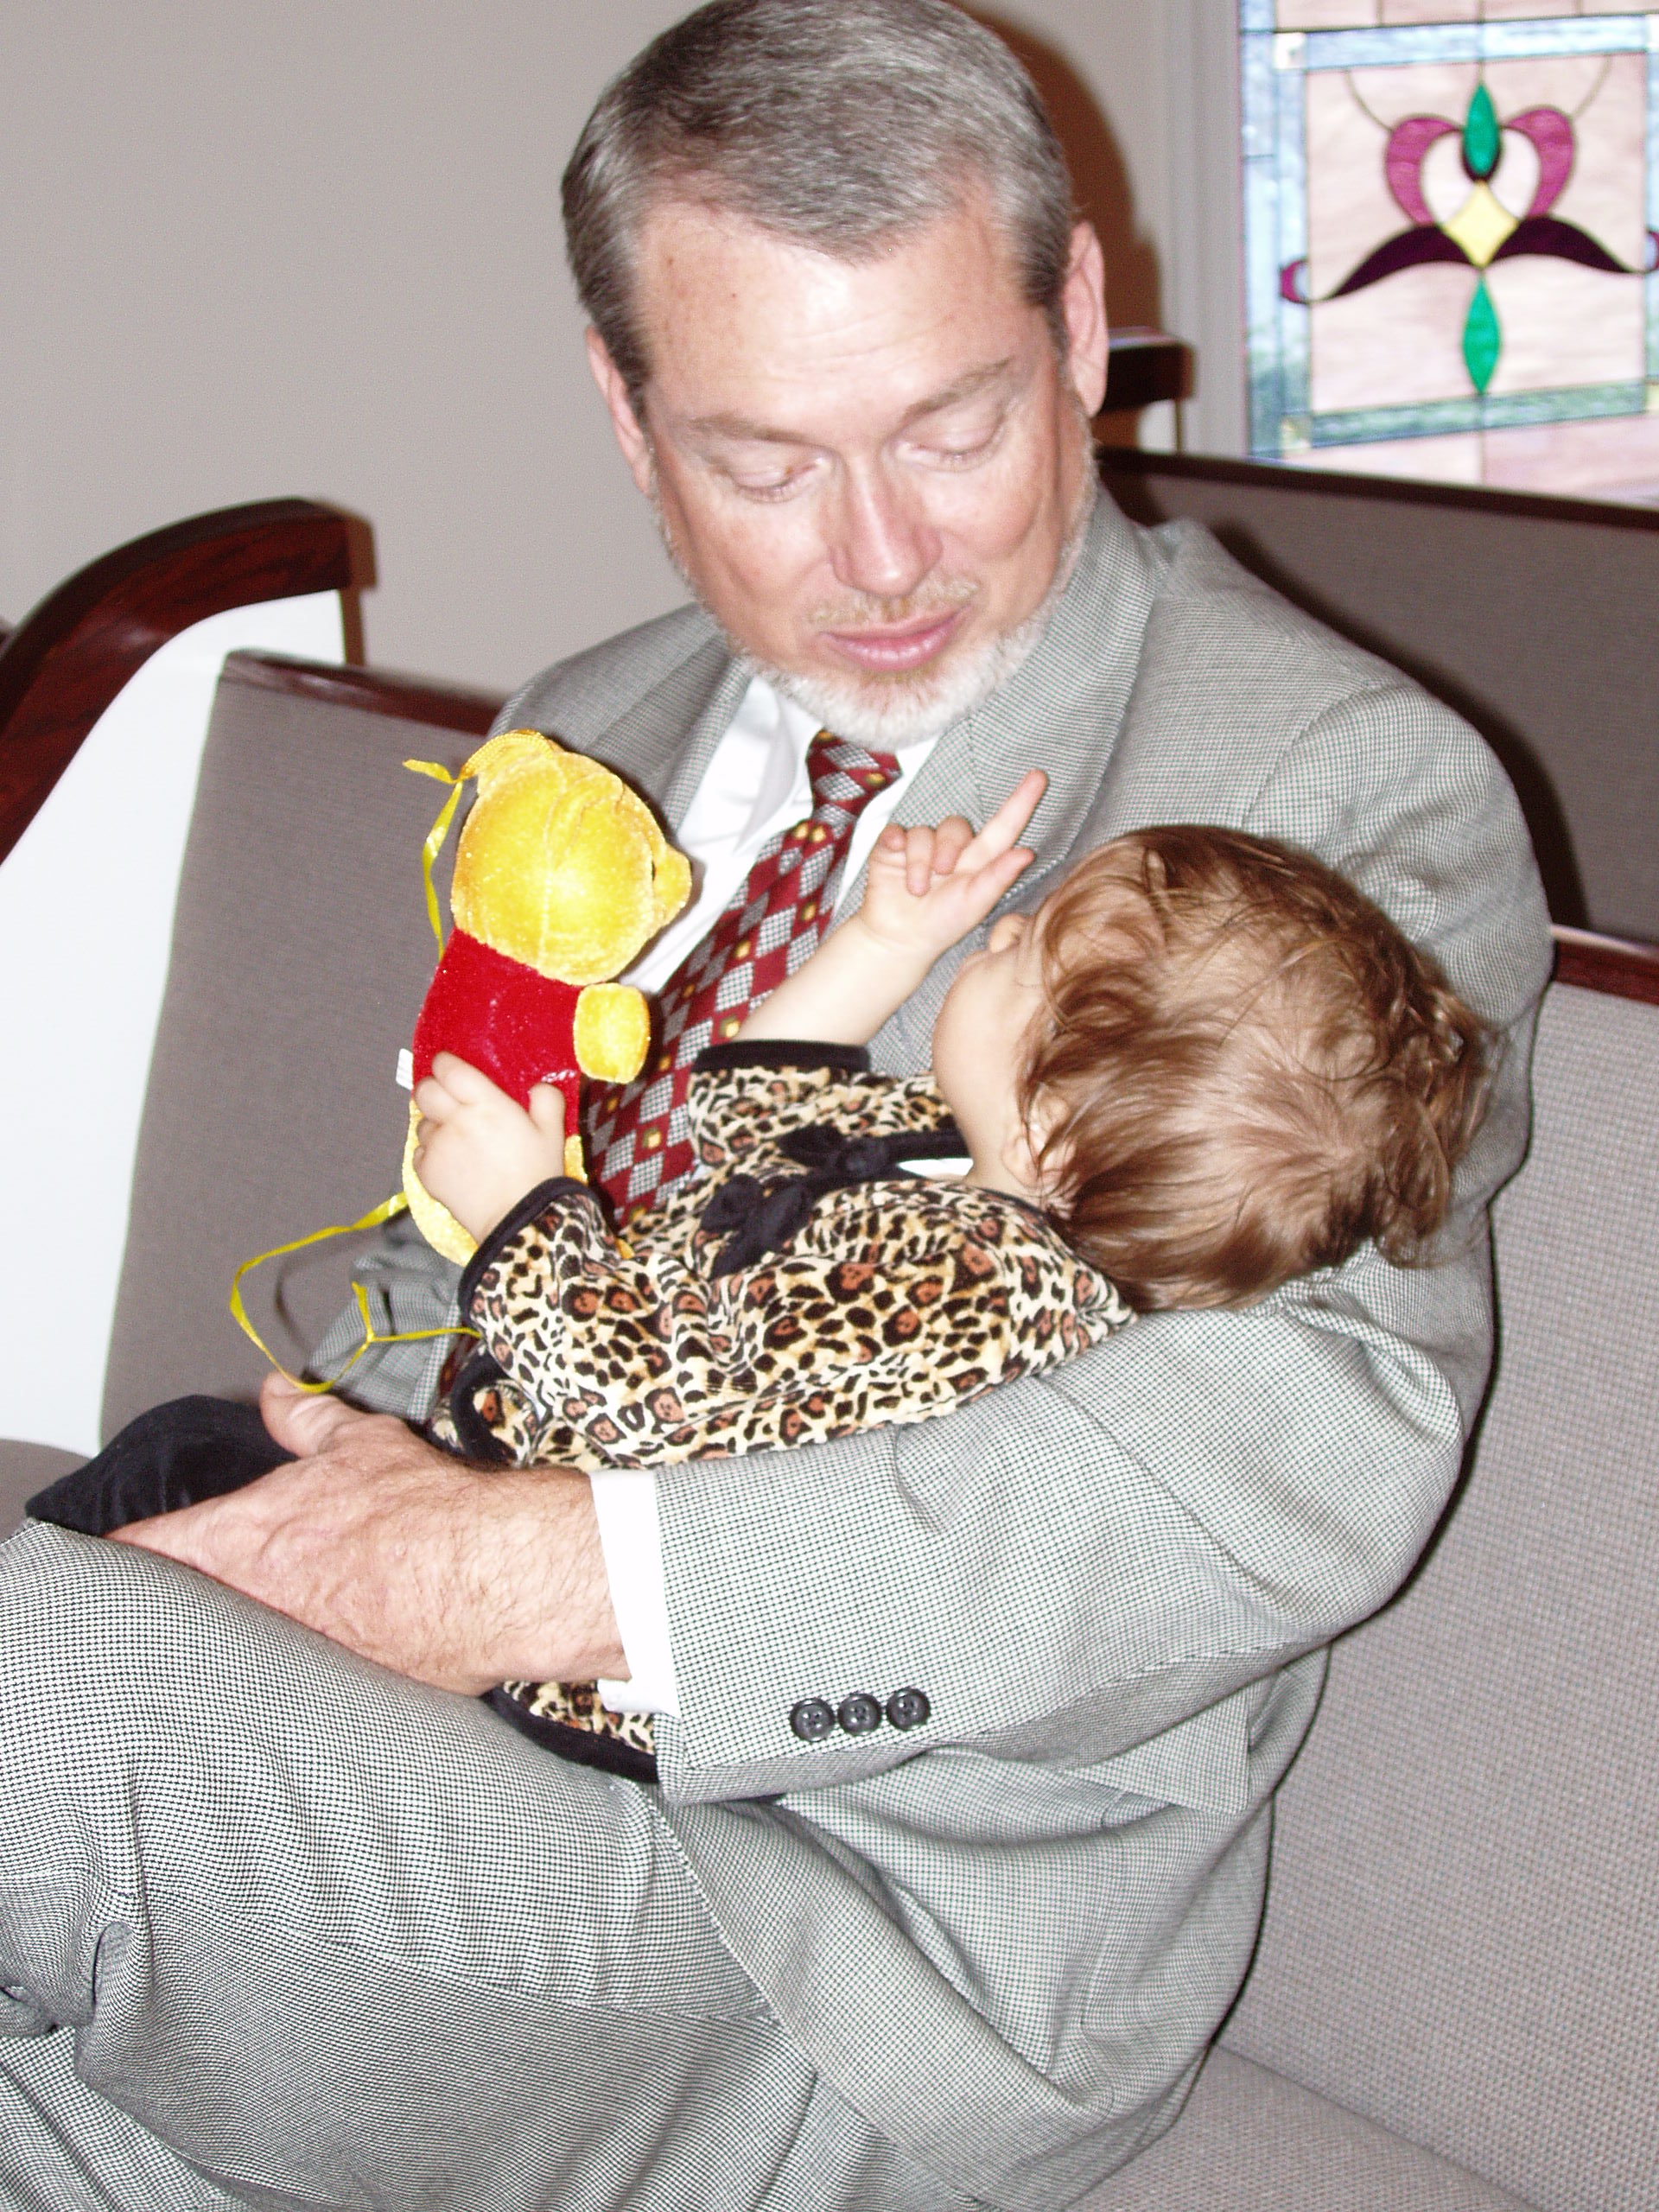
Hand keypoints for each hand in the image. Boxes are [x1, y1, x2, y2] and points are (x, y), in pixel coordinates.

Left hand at [109, 1374, 625, 1691]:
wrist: (491, 1577)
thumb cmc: (425, 1512)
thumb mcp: (360, 1445)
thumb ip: (307, 1419)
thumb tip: (279, 1391)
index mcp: (239, 1541)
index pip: (142, 1550)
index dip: (116, 1552)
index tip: (107, 1554)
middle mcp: (249, 1606)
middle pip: (178, 1611)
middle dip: (186, 1598)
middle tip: (199, 1587)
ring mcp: (286, 1654)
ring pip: (234, 1648)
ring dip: (248, 1631)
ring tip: (283, 1613)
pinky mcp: (332, 1688)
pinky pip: (293, 1675)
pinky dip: (302, 1660)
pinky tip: (335, 1643)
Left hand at [412, 1053, 567, 1242]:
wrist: (519, 1219)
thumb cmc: (537, 1174)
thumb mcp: (553, 1132)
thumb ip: (546, 1100)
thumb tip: (537, 1087)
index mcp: (486, 1104)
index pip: (449, 1069)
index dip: (445, 1064)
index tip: (450, 1067)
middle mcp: (456, 1120)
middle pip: (425, 1090)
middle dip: (432, 1089)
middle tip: (446, 1098)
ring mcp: (438, 1146)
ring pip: (422, 1123)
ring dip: (434, 1125)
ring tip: (454, 1138)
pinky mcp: (427, 1171)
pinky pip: (419, 1152)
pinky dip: (430, 1153)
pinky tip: (450, 1161)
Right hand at [858, 769, 1045, 963]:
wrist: (900, 939)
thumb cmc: (943, 923)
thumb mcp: (975, 904)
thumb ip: (999, 877)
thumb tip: (1026, 853)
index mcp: (979, 860)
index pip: (1003, 826)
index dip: (1020, 801)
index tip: (1038, 777)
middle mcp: (951, 848)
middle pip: (955, 825)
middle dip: (948, 848)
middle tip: (942, 874)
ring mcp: (921, 846)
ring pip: (923, 832)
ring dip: (919, 862)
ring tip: (916, 889)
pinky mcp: (893, 847)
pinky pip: (896, 832)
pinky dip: (896, 843)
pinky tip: (895, 856)